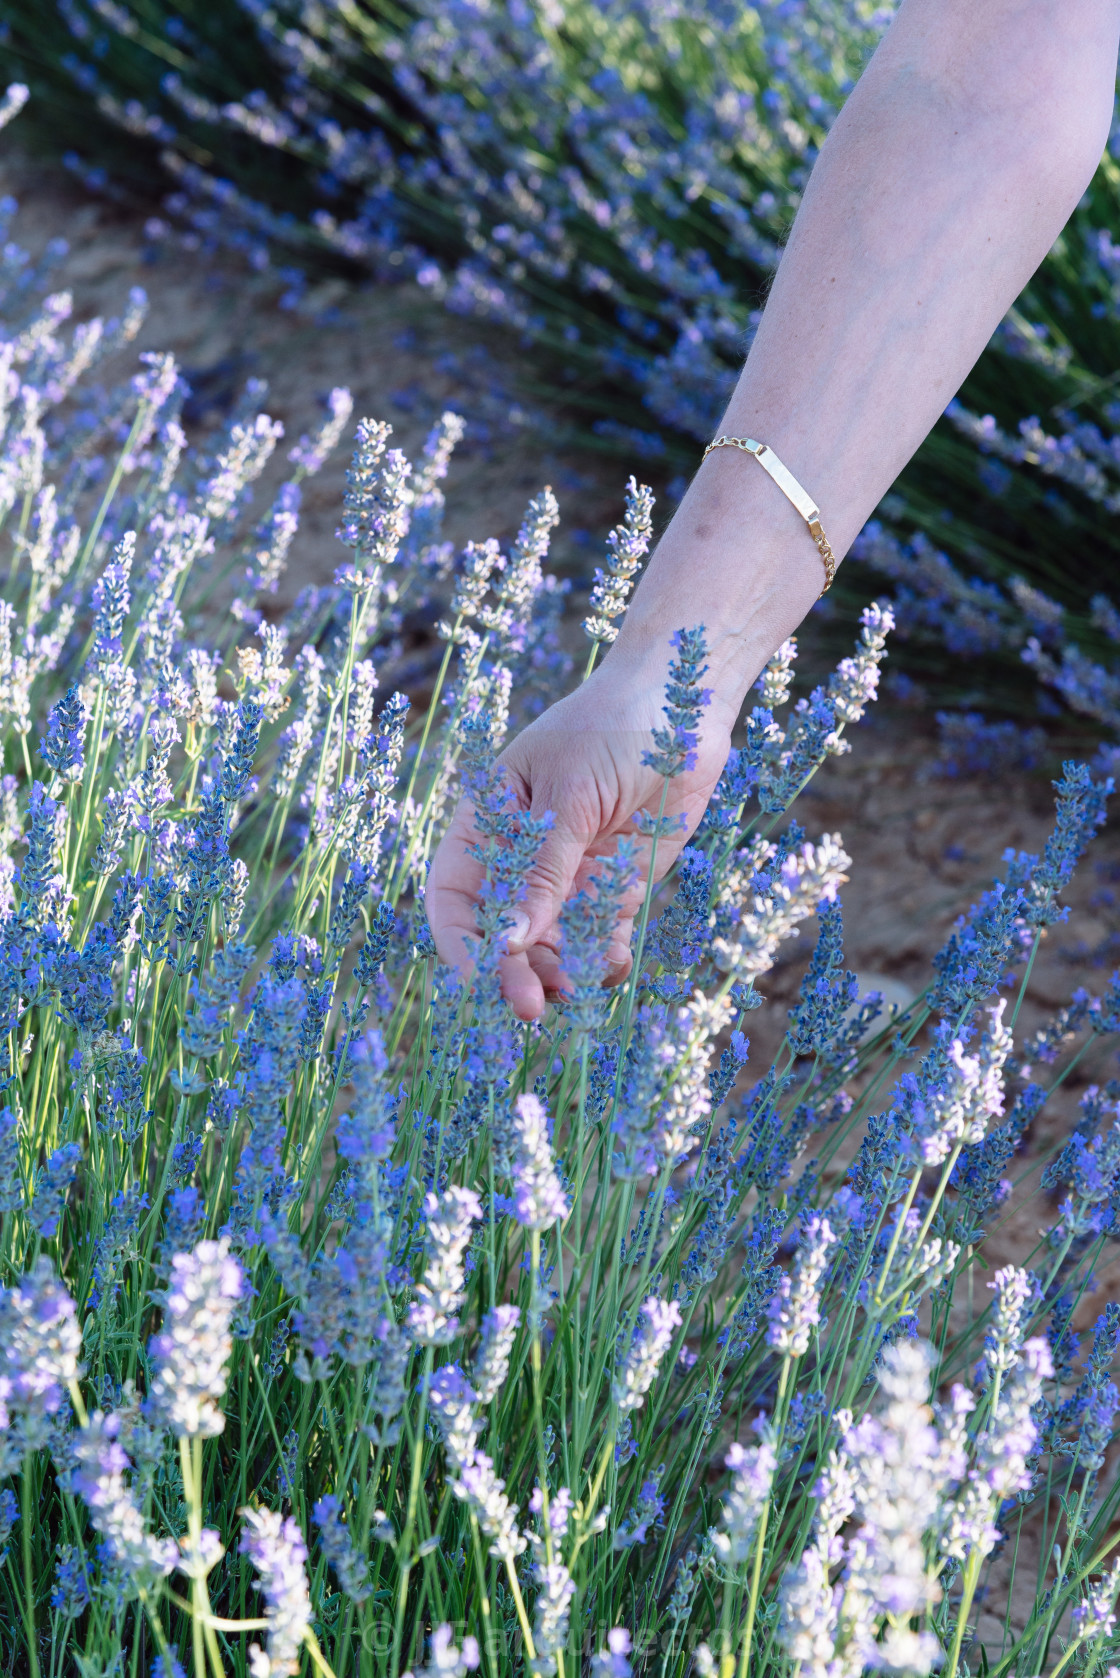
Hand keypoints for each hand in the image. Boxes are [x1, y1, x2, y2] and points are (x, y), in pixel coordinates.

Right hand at [426, 646, 735, 1019]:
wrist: (685, 701)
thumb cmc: (612, 727)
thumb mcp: (569, 796)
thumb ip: (544, 870)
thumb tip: (510, 939)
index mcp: (488, 823)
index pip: (457, 895)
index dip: (464, 943)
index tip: (483, 979)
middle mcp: (522, 857)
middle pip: (503, 931)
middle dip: (513, 971)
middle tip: (532, 1007)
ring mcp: (570, 875)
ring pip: (550, 944)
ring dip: (558, 972)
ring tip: (578, 988)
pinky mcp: (615, 885)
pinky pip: (598, 935)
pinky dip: (600, 956)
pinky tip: (610, 963)